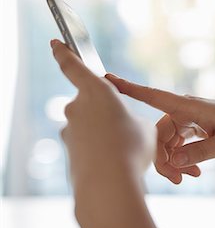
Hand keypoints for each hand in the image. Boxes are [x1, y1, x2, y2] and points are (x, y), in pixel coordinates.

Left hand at [51, 39, 154, 185]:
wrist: (109, 184)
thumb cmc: (132, 149)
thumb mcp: (146, 128)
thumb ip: (133, 121)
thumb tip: (123, 129)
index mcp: (97, 91)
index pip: (72, 65)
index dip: (63, 52)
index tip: (54, 43)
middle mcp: (78, 107)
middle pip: (89, 103)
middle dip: (105, 114)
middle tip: (123, 129)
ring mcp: (70, 131)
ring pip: (89, 127)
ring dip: (104, 134)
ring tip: (123, 151)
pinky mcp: (68, 151)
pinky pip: (87, 145)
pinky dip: (100, 150)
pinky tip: (114, 162)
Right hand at [106, 74, 214, 183]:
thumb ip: (199, 152)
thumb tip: (172, 161)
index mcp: (192, 106)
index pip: (156, 96)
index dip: (130, 89)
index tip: (107, 80)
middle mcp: (185, 110)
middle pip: (158, 134)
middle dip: (162, 158)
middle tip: (178, 179)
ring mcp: (187, 119)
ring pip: (165, 142)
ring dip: (173, 162)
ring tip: (190, 176)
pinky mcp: (190, 128)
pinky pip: (176, 145)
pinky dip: (180, 159)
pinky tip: (192, 171)